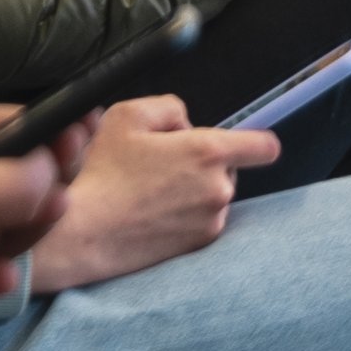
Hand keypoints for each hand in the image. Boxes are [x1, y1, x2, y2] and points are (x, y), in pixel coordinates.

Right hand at [28, 95, 281, 288]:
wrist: (85, 232)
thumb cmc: (103, 172)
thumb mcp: (128, 115)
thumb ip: (170, 107)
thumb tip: (186, 124)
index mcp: (208, 152)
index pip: (264, 147)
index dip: (256, 142)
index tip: (243, 145)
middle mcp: (219, 187)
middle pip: (230, 168)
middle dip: (204, 162)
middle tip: (162, 165)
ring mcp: (212, 219)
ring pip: (215, 194)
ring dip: (195, 189)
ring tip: (153, 192)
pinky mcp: (200, 243)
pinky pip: (204, 219)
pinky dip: (187, 214)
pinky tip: (156, 212)